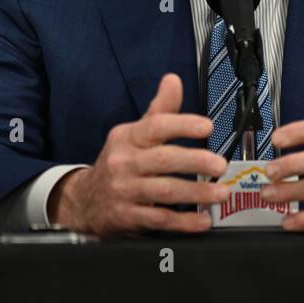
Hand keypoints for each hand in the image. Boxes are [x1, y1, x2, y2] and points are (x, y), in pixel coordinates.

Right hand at [48, 73, 229, 236]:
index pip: (156, 126)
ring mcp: (124, 191)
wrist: (83, 201)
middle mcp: (123, 162)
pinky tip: (202, 220)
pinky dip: (183, 222)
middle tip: (220, 165)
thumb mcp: (133, 134)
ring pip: (164, 191)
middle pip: (163, 159)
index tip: (207, 127)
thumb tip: (173, 80)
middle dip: (196, 161)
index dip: (183, 124)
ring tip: (220, 192)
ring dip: (197, 193)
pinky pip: (159, 219)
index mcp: (127, 137)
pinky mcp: (126, 217)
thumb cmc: (118, 163)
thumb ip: (159, 110)